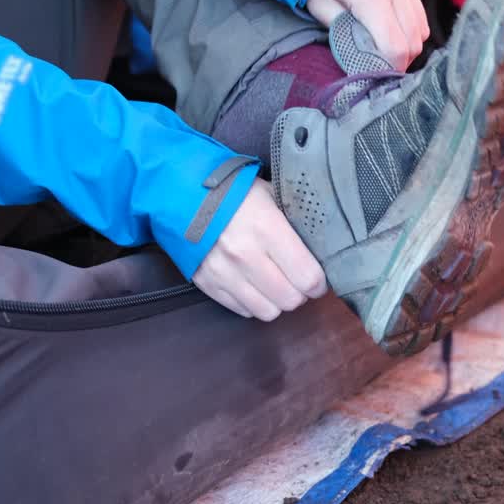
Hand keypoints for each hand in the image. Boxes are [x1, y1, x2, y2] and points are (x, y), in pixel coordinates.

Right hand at [193, 179, 326, 320]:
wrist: (181, 193)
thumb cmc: (233, 192)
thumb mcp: (271, 195)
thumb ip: (295, 222)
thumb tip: (321, 245)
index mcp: (267, 228)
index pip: (307, 277)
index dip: (319, 283)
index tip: (318, 278)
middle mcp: (245, 255)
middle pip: (290, 299)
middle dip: (300, 293)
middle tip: (298, 281)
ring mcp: (224, 273)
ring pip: (267, 311)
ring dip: (277, 302)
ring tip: (277, 285)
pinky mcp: (207, 283)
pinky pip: (243, 310)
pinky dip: (254, 303)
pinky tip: (255, 286)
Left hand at [307, 0, 429, 69]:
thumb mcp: (323, 9)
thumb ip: (345, 35)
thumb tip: (365, 60)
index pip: (395, 47)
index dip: (390, 67)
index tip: (378, 75)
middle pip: (413, 43)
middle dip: (400, 61)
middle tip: (382, 66)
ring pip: (421, 31)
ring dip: (408, 47)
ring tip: (388, 51)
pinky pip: (420, 16)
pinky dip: (411, 32)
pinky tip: (395, 34)